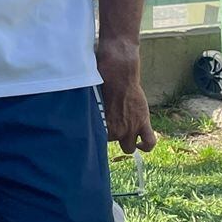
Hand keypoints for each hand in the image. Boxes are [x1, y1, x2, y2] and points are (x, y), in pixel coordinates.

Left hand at [97, 38, 155, 153]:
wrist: (118, 73)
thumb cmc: (100, 83)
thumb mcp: (89, 101)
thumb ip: (88, 114)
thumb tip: (73, 120)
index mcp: (99, 126)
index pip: (96, 141)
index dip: (97, 134)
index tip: (95, 130)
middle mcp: (114, 131)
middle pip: (112, 143)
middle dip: (111, 138)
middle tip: (111, 128)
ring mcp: (130, 128)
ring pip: (128, 148)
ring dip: (127, 142)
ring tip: (125, 135)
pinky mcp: (143, 123)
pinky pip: (149, 142)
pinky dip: (146, 146)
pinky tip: (141, 144)